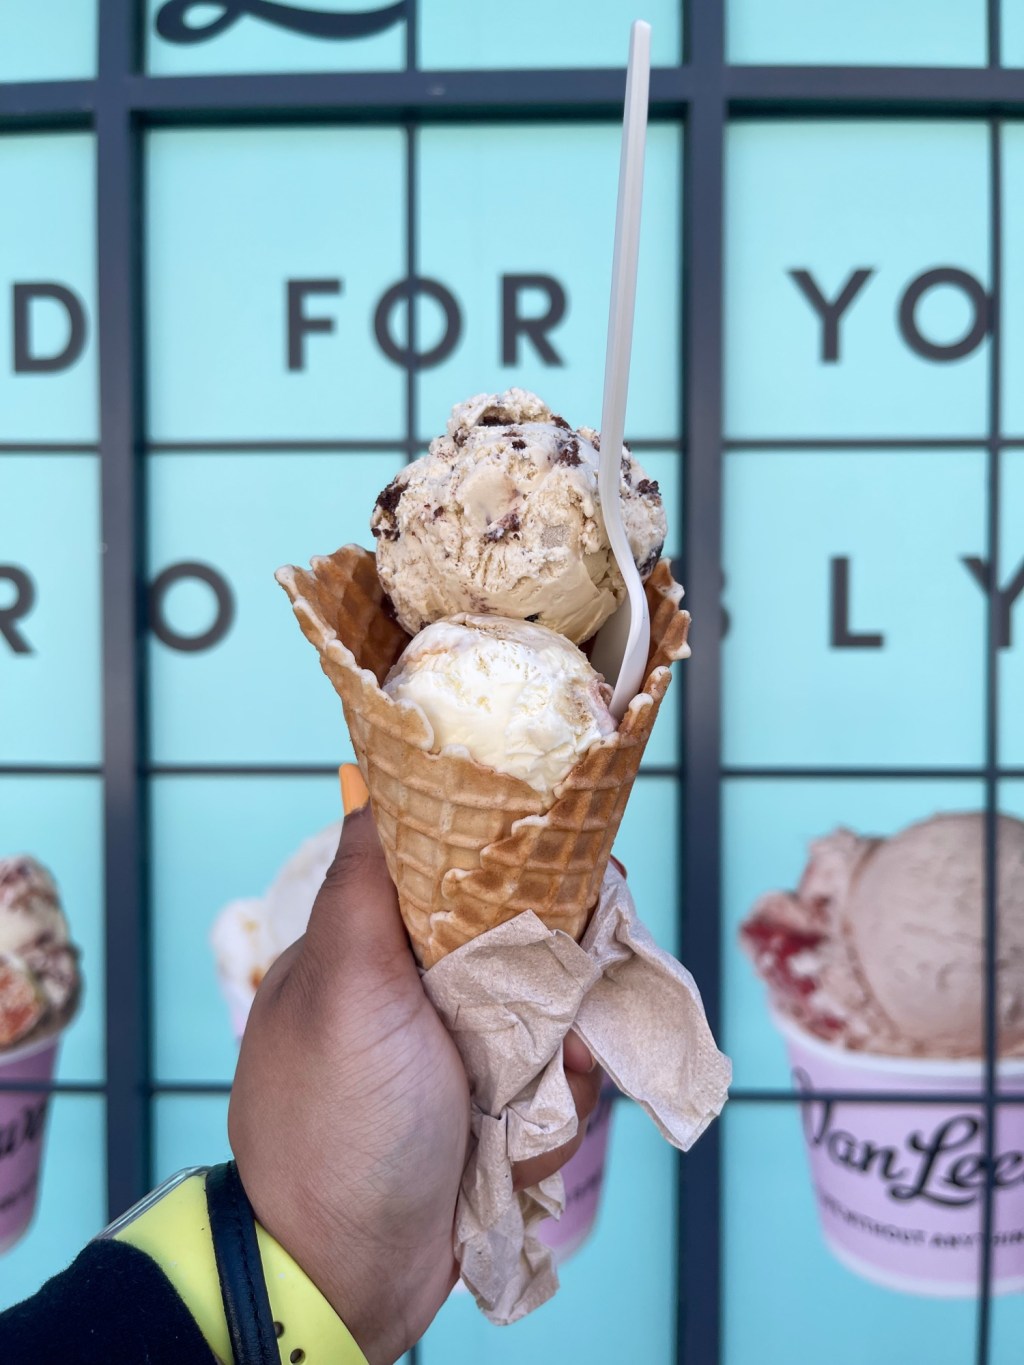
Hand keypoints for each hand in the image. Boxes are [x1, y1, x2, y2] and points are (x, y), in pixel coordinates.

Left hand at [229, 784, 601, 1364]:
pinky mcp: (488, 1112)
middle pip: (519, 936)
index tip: (578, 855)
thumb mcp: (344, 986)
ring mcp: (454, 1054)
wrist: (348, 1275)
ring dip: (568, 1045)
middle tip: (592, 976)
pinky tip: (540, 1127)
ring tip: (560, 1077)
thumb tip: (373, 779)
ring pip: (549, 1013)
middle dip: (565, 957)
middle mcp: (414, 989)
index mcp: (371, 944)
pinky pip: (550, 1085)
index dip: (521, 854)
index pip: (456, 867)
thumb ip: (365, 885)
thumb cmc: (340, 1121)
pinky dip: (558, 1106)